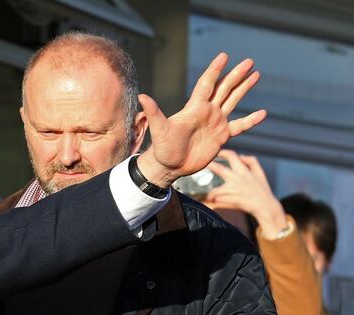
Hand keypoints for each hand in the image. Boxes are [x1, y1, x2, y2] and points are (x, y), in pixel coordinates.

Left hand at [136, 53, 265, 187]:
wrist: (170, 166)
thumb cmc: (163, 148)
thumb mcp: (159, 129)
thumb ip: (154, 113)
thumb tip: (142, 96)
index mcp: (195, 108)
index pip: (207, 84)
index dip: (215, 70)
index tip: (224, 56)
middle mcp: (207, 112)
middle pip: (224, 88)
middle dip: (236, 75)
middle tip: (249, 61)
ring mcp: (216, 123)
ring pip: (233, 101)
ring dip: (244, 88)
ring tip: (256, 74)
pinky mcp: (222, 136)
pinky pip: (240, 126)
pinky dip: (251, 120)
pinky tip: (263, 113)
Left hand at [204, 150, 288, 237]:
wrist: (266, 206)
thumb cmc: (262, 190)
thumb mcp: (260, 172)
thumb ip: (252, 161)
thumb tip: (241, 155)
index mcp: (244, 171)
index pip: (232, 156)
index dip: (223, 152)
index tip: (215, 153)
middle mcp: (238, 179)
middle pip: (220, 170)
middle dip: (210, 166)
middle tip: (201, 166)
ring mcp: (236, 190)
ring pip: (217, 190)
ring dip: (211, 193)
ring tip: (209, 197)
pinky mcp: (235, 200)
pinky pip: (220, 200)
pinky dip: (216, 201)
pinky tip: (214, 203)